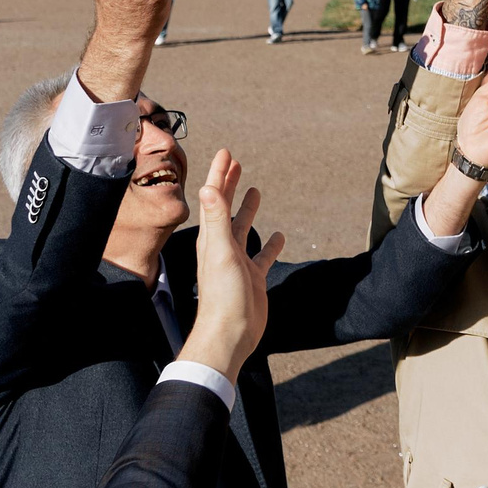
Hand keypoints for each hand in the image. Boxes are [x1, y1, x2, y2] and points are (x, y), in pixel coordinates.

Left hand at [183, 150, 283, 383]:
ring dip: (247, 210)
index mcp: (211, 238)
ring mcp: (237, 262)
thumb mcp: (220, 253)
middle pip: (225, 208)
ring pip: (243, 229)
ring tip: (255, 191)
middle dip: (230, 185)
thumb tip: (208, 187)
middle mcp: (222, 247)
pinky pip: (262, 255)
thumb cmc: (222, 296)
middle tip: (236, 163)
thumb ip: (216, 220)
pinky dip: (270, 244)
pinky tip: (279, 237)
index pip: (214, 198)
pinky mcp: (252, 278)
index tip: (227, 153)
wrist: (230, 334)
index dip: (220, 175)